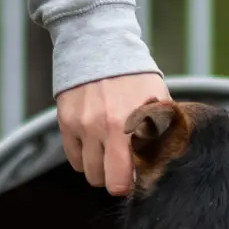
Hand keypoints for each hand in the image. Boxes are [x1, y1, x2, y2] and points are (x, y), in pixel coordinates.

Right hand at [55, 71, 170, 195]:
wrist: (100, 46)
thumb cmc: (135, 78)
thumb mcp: (159, 102)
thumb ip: (162, 134)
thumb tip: (162, 166)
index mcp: (131, 125)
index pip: (125, 180)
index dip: (133, 183)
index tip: (138, 175)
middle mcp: (103, 128)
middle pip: (106, 182)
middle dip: (116, 179)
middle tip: (124, 165)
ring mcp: (82, 126)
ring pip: (89, 173)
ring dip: (101, 168)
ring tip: (110, 150)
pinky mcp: (65, 122)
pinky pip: (74, 159)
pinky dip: (85, 156)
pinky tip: (95, 142)